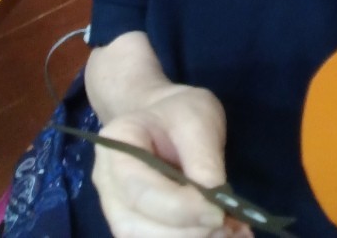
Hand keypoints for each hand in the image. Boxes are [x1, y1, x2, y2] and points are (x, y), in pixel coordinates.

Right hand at [92, 83, 252, 236]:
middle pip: (136, 226)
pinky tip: (221, 235)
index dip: (179, 208)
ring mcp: (116, 209)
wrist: (164, 118)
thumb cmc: (178, 111)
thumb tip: (216, 203)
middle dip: (186, 231)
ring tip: (230, 231)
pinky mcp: (135, 225)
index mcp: (116, 146)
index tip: (219, 212)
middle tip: (230, 224)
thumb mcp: (198, 118)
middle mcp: (107, 184)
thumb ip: (204, 158)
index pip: (139, 190)